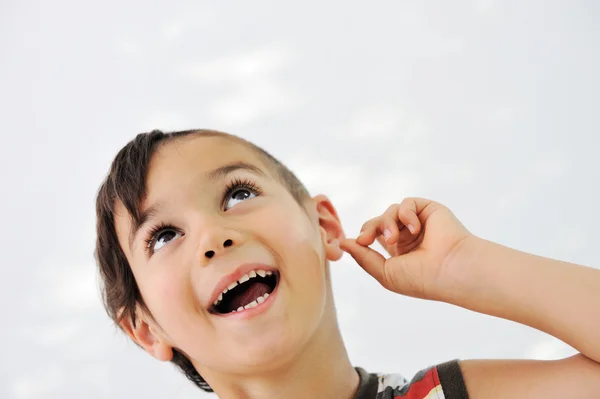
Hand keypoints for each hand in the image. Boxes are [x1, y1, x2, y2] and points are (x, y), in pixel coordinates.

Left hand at [340, 198, 472, 299]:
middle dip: (370, 228)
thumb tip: (344, 243)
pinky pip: (406, 203)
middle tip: (367, 239)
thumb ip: (363, 258)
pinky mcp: (429, 209)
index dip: (363, 236)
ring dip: (387, 224)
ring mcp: (419, 222)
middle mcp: (408, 236)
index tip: (359, 242)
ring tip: (395, 239)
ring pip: (390, 211)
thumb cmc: (421, 278)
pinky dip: (405, 214)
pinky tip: (413, 228)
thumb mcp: (385, 272)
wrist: (451, 270)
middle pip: (378, 221)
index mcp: (399, 252)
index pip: (373, 236)